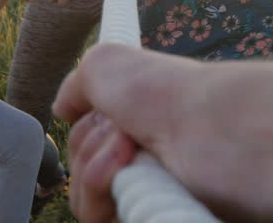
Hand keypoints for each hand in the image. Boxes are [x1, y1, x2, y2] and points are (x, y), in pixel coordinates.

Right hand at [55, 44, 204, 222]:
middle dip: (90, 149)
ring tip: (131, 154)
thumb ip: (77, 85)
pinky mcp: (148, 216)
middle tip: (125, 135)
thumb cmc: (166, 93)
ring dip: (96, 172)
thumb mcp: (107, 64)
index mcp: (132, 127)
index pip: (81, 146)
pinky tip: (140, 180)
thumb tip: (63, 108)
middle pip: (78, 173)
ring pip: (83, 201)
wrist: (209, 131)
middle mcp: (138, 161)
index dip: (85, 132)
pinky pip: (100, 219)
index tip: (106, 118)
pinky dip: (108, 198)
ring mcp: (144, 193)